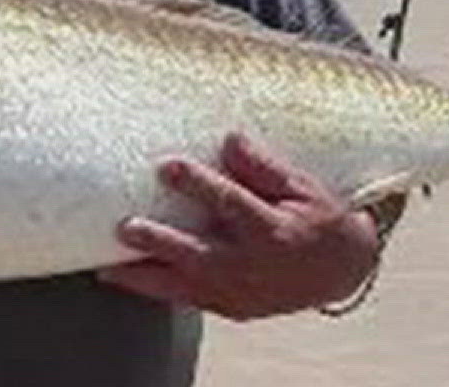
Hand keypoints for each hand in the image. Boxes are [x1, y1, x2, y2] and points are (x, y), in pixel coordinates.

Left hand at [98, 133, 383, 319]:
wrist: (340, 270)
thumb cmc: (317, 218)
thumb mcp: (301, 187)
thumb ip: (263, 167)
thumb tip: (229, 139)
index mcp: (273, 229)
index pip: (230, 203)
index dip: (198, 184)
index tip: (168, 165)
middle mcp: (253, 266)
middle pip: (200, 254)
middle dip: (161, 242)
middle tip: (126, 227)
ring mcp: (241, 293)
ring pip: (186, 288)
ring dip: (146, 278)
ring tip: (107, 267)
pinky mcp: (231, 308)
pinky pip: (188, 300)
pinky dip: (158, 291)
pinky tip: (126, 279)